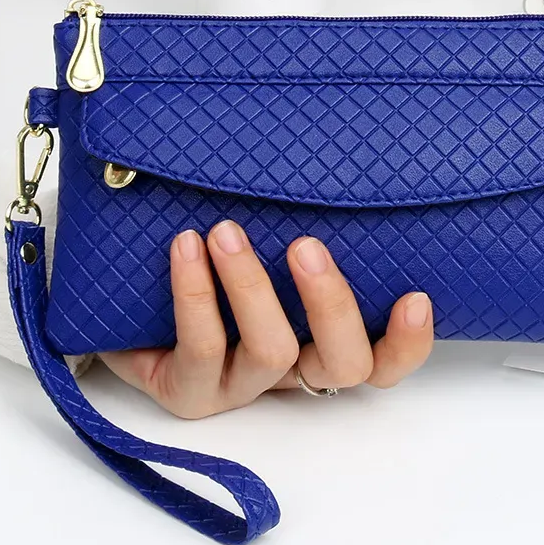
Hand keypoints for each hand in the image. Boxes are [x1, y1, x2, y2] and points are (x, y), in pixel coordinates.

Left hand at [99, 221, 434, 418]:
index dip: (408, 342)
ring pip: (272, 354)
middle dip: (331, 305)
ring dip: (253, 287)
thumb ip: (299, 221)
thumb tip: (325, 152)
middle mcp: (292, 370)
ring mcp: (242, 386)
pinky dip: (196, 293)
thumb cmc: (213, 260)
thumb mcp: (264, 239)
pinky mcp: (190, 391)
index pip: (382, 360)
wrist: (129, 302)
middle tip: (306, 246)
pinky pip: (203, 349)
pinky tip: (186, 246)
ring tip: (226, 232)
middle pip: (343, 366)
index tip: (414, 295)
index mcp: (320, 341)